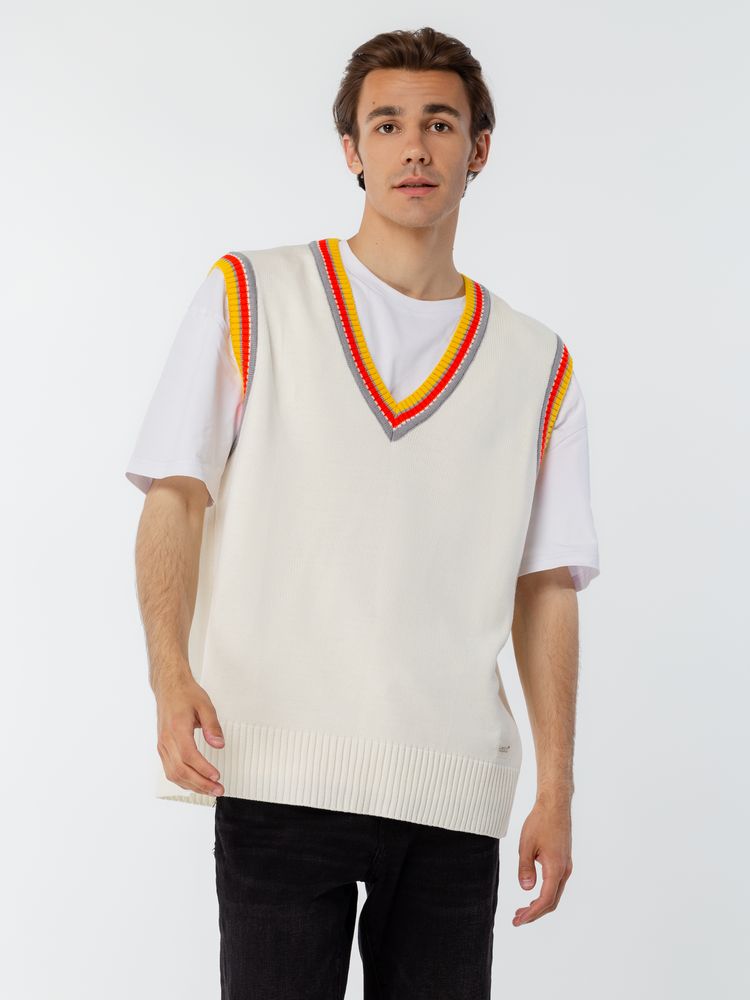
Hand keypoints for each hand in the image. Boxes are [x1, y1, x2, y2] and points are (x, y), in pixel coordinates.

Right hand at [155, 674, 225, 795]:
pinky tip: (194, 783)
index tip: (216, 777)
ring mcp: (162, 745)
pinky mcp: (162, 748)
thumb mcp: (205, 705)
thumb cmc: (185, 694)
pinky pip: (169, 770)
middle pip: (181, 770)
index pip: (189, 756)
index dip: (203, 769)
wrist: (169, 687)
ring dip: (192, 785)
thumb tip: (219, 744)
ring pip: (173, 774)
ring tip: (209, 790)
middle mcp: (167, 740)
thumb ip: (212, 726)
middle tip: (217, 789)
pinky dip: (182, 780)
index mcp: (177, 728)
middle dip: (200, 783)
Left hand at [513, 797, 572, 925]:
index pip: (545, 900)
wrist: (555, 806)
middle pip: (552, 902)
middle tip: (517, 919)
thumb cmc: (540, 822)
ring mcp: (566, 867)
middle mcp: (564, 870)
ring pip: (555, 894)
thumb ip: (525, 868)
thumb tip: (525, 889)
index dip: (532, 914)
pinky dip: (544, 894)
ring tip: (522, 910)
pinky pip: (555, 884)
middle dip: (535, 913)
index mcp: (555, 868)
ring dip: (540, 905)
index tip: (518, 921)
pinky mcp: (564, 862)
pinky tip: (533, 893)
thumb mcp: (526, 845)